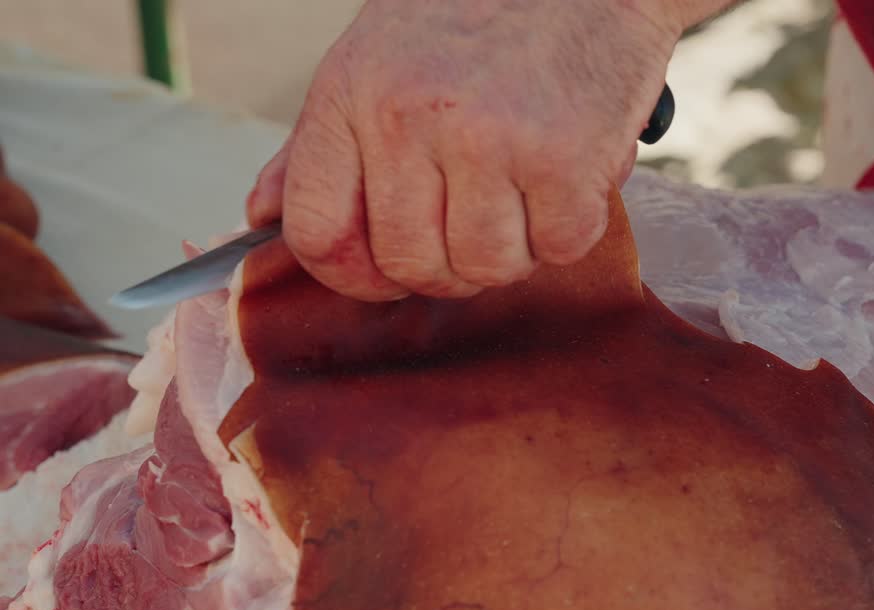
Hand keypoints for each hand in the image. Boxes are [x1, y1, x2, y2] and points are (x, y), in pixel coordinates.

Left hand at [245, 0, 683, 300]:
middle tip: (476, 226)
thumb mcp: (376, 59)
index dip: (351, 276)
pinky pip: (557, 247)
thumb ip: (318, 146)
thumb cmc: (479, 16)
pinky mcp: (563, 160)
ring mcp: (488, 141)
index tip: (386, 273)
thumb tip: (262, 215)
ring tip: (526, 195)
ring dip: (513, 250)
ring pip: (485, 268)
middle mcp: (409, 118)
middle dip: (447, 267)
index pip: (316, 230)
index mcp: (352, 94)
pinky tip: (569, 179)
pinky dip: (569, 229)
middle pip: (408, 265)